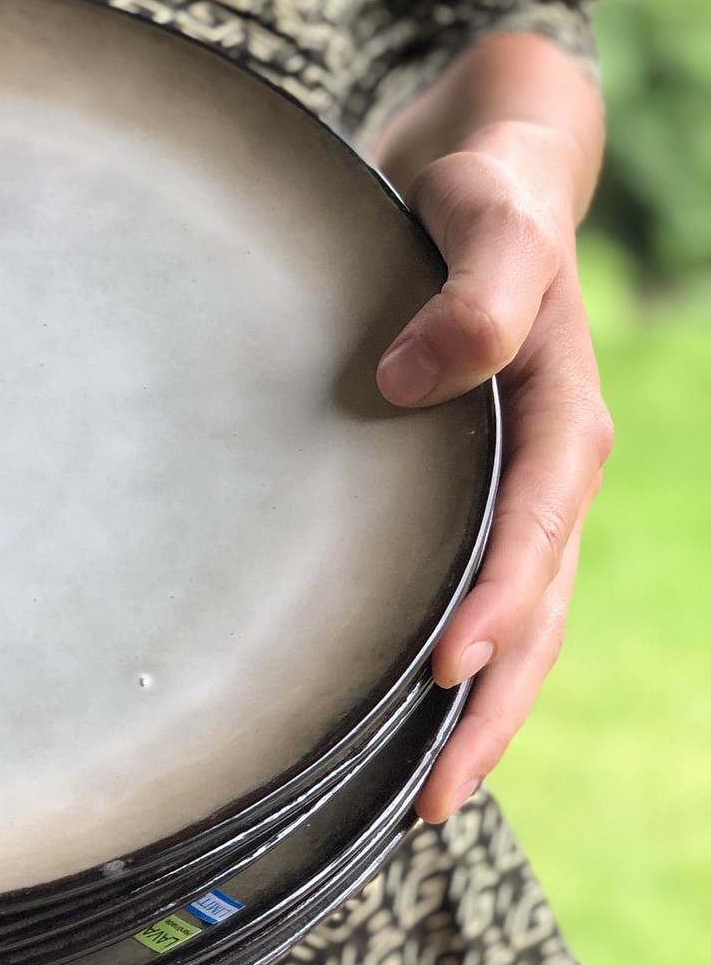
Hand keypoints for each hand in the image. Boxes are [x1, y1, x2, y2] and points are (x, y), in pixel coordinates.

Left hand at [375, 120, 612, 823]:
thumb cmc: (484, 187)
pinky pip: (478, 585)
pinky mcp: (472, 482)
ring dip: (477, 704)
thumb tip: (418, 377)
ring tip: (424, 793)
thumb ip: (476, 291)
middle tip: (434, 796)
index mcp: (561, 413)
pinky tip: (402, 705)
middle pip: (535, 605)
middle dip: (493, 703)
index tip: (442, 670)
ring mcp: (514, 481)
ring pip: (513, 615)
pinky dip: (453, 652)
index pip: (536, 528)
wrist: (485, 168)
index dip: (498, 601)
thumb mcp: (486, 217)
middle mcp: (547, 462)